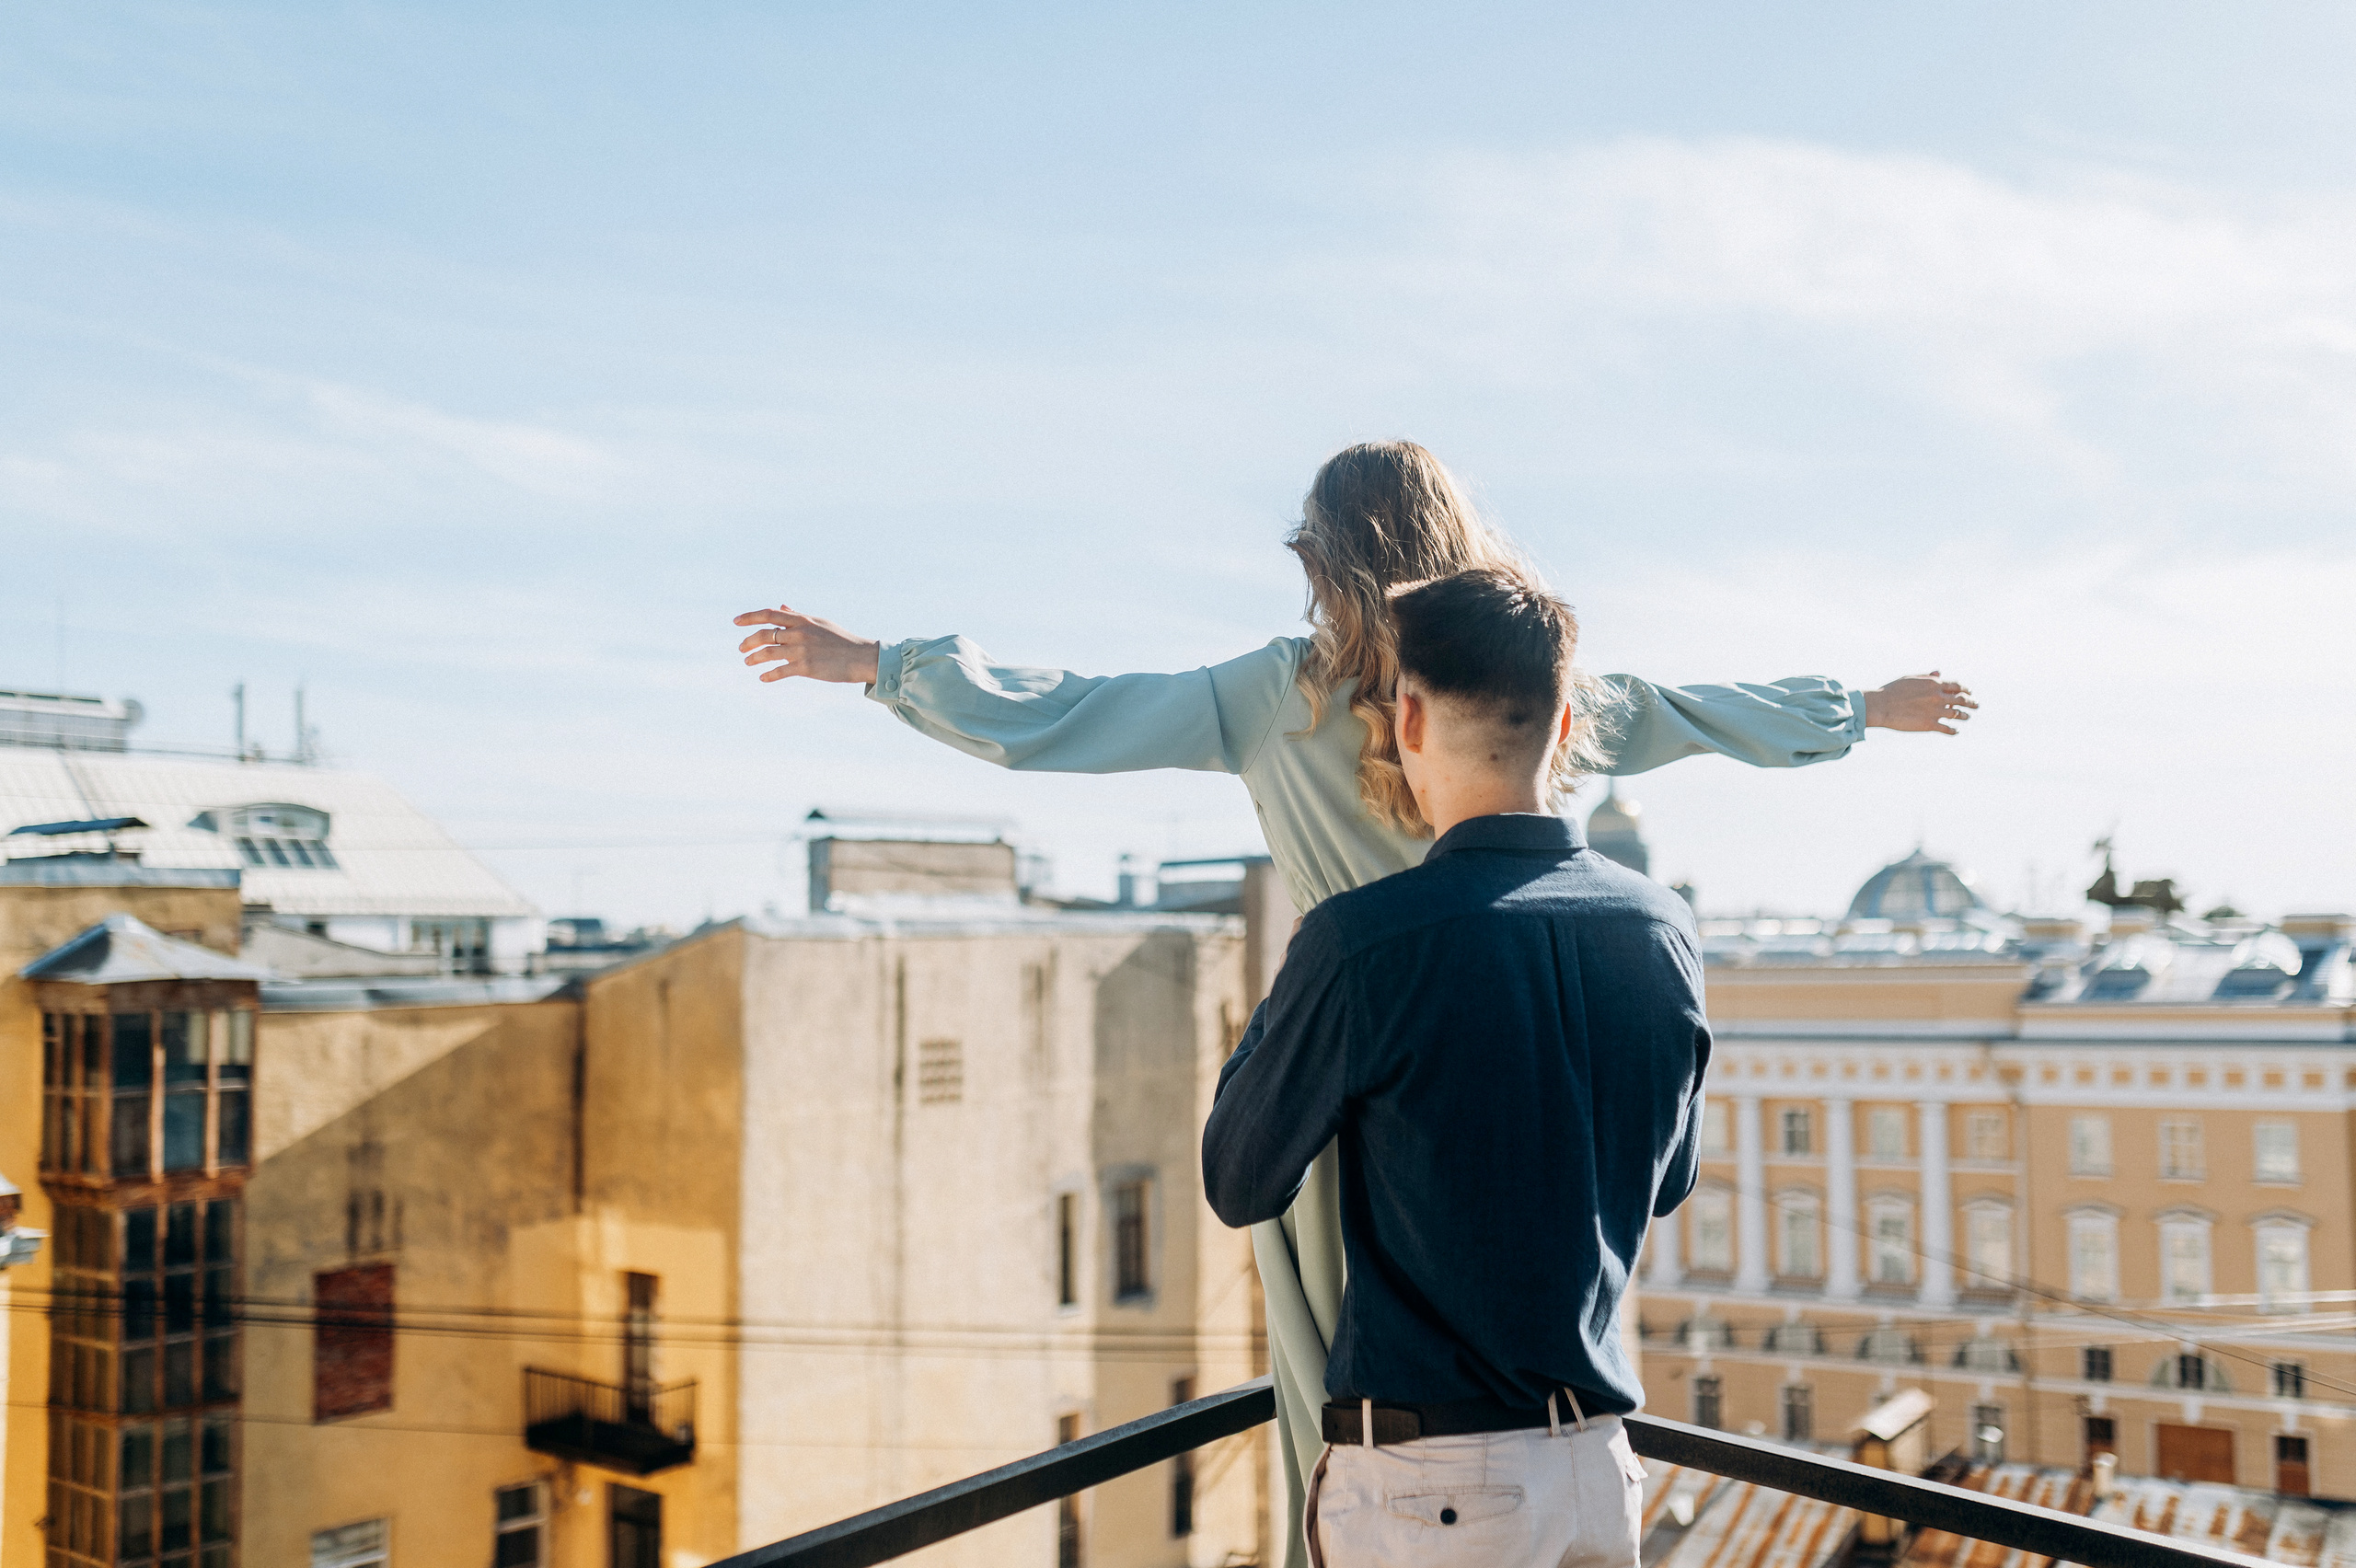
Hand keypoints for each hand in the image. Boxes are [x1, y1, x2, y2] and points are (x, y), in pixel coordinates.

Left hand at [733, 605, 882, 683]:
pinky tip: (762, 677)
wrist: (861, 657)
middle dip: (749, 641)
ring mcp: (801, 650)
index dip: (750, 617)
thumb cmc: (842, 640)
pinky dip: (769, 674)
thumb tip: (782, 606)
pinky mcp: (805, 667)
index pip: (770, 614)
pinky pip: (780, 671)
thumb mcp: (820, 623)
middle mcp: (799, 633)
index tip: (736, 621)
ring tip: (747, 661)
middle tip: (741, 648)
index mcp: (802, 620)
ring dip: (754, 657)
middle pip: (765, 634)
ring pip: (768, 652)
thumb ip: (798, 616)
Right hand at [1863, 673, 1975, 734]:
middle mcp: (1938, 697)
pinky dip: (1954, 730)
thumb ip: (1927, 676)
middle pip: (1962, 699)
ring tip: (1967, 717)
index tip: (1969, 691)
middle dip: (1971, 702)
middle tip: (1976, 705)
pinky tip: (1955, 731)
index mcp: (1934, 684)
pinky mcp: (1930, 725)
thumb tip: (1939, 673)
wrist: (1881, 706)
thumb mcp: (1910, 679)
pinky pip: (1948, 729)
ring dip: (1964, 716)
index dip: (1966, 689)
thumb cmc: (1892, 691)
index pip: (1957, 685)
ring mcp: (1936, 711)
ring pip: (1957, 714)